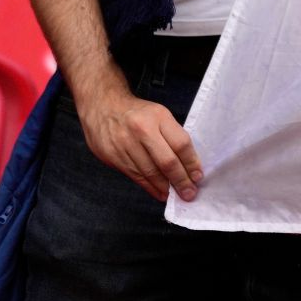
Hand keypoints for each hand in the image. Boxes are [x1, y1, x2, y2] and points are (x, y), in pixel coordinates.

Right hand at [77, 84, 203, 202]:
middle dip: (180, 180)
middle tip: (189, 193)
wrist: (102, 106)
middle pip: (166, 161)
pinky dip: (148, 186)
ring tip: (175, 195)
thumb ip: (172, 135)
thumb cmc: (137, 113)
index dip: (191, 163)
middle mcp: (141, 131)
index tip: (198, 177)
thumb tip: (187, 163)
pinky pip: (134, 175)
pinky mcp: (112, 156)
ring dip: (164, 187)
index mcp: (158, 117)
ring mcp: (124, 144)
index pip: (181, 144)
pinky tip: (158, 193)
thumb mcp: (159, 115)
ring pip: (149, 172)